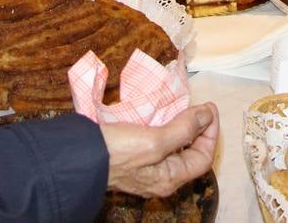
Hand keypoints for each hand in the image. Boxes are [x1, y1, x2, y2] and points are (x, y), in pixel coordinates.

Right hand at [101, 103, 218, 197]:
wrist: (76, 157)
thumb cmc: (117, 152)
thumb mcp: (154, 141)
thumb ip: (183, 130)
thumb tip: (208, 115)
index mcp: (169, 179)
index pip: (203, 158)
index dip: (211, 133)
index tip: (209, 109)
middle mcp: (159, 177)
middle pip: (189, 154)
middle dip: (198, 130)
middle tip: (199, 108)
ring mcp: (144, 168)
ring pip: (173, 147)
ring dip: (181, 127)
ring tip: (182, 108)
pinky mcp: (131, 156)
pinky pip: (156, 142)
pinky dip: (163, 127)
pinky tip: (160, 114)